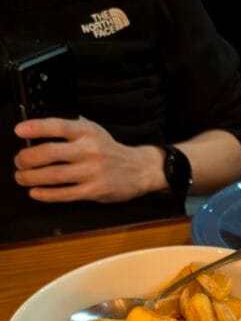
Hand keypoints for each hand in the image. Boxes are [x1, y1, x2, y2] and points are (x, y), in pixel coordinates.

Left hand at [13, 117, 163, 202]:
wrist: (140, 169)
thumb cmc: (111, 151)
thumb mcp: (95, 131)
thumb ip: (71, 129)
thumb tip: (39, 131)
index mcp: (87, 132)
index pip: (57, 126)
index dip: (35, 128)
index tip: (19, 131)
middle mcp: (89, 150)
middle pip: (50, 153)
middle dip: (27, 158)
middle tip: (19, 161)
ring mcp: (92, 172)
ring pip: (53, 175)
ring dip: (31, 177)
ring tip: (21, 177)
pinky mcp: (94, 191)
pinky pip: (64, 194)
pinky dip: (46, 194)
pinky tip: (35, 192)